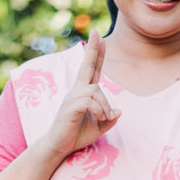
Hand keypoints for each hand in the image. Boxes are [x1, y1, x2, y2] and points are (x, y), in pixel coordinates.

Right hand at [43, 31, 120, 159]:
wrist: (59, 147)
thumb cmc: (76, 136)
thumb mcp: (99, 128)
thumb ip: (109, 119)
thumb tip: (119, 111)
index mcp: (83, 93)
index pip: (91, 70)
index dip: (96, 54)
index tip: (100, 38)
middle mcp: (76, 91)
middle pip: (87, 67)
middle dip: (93, 50)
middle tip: (96, 32)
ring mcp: (71, 98)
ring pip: (95, 90)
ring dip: (105, 105)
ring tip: (106, 118)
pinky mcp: (69, 107)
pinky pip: (89, 102)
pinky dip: (99, 109)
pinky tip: (101, 118)